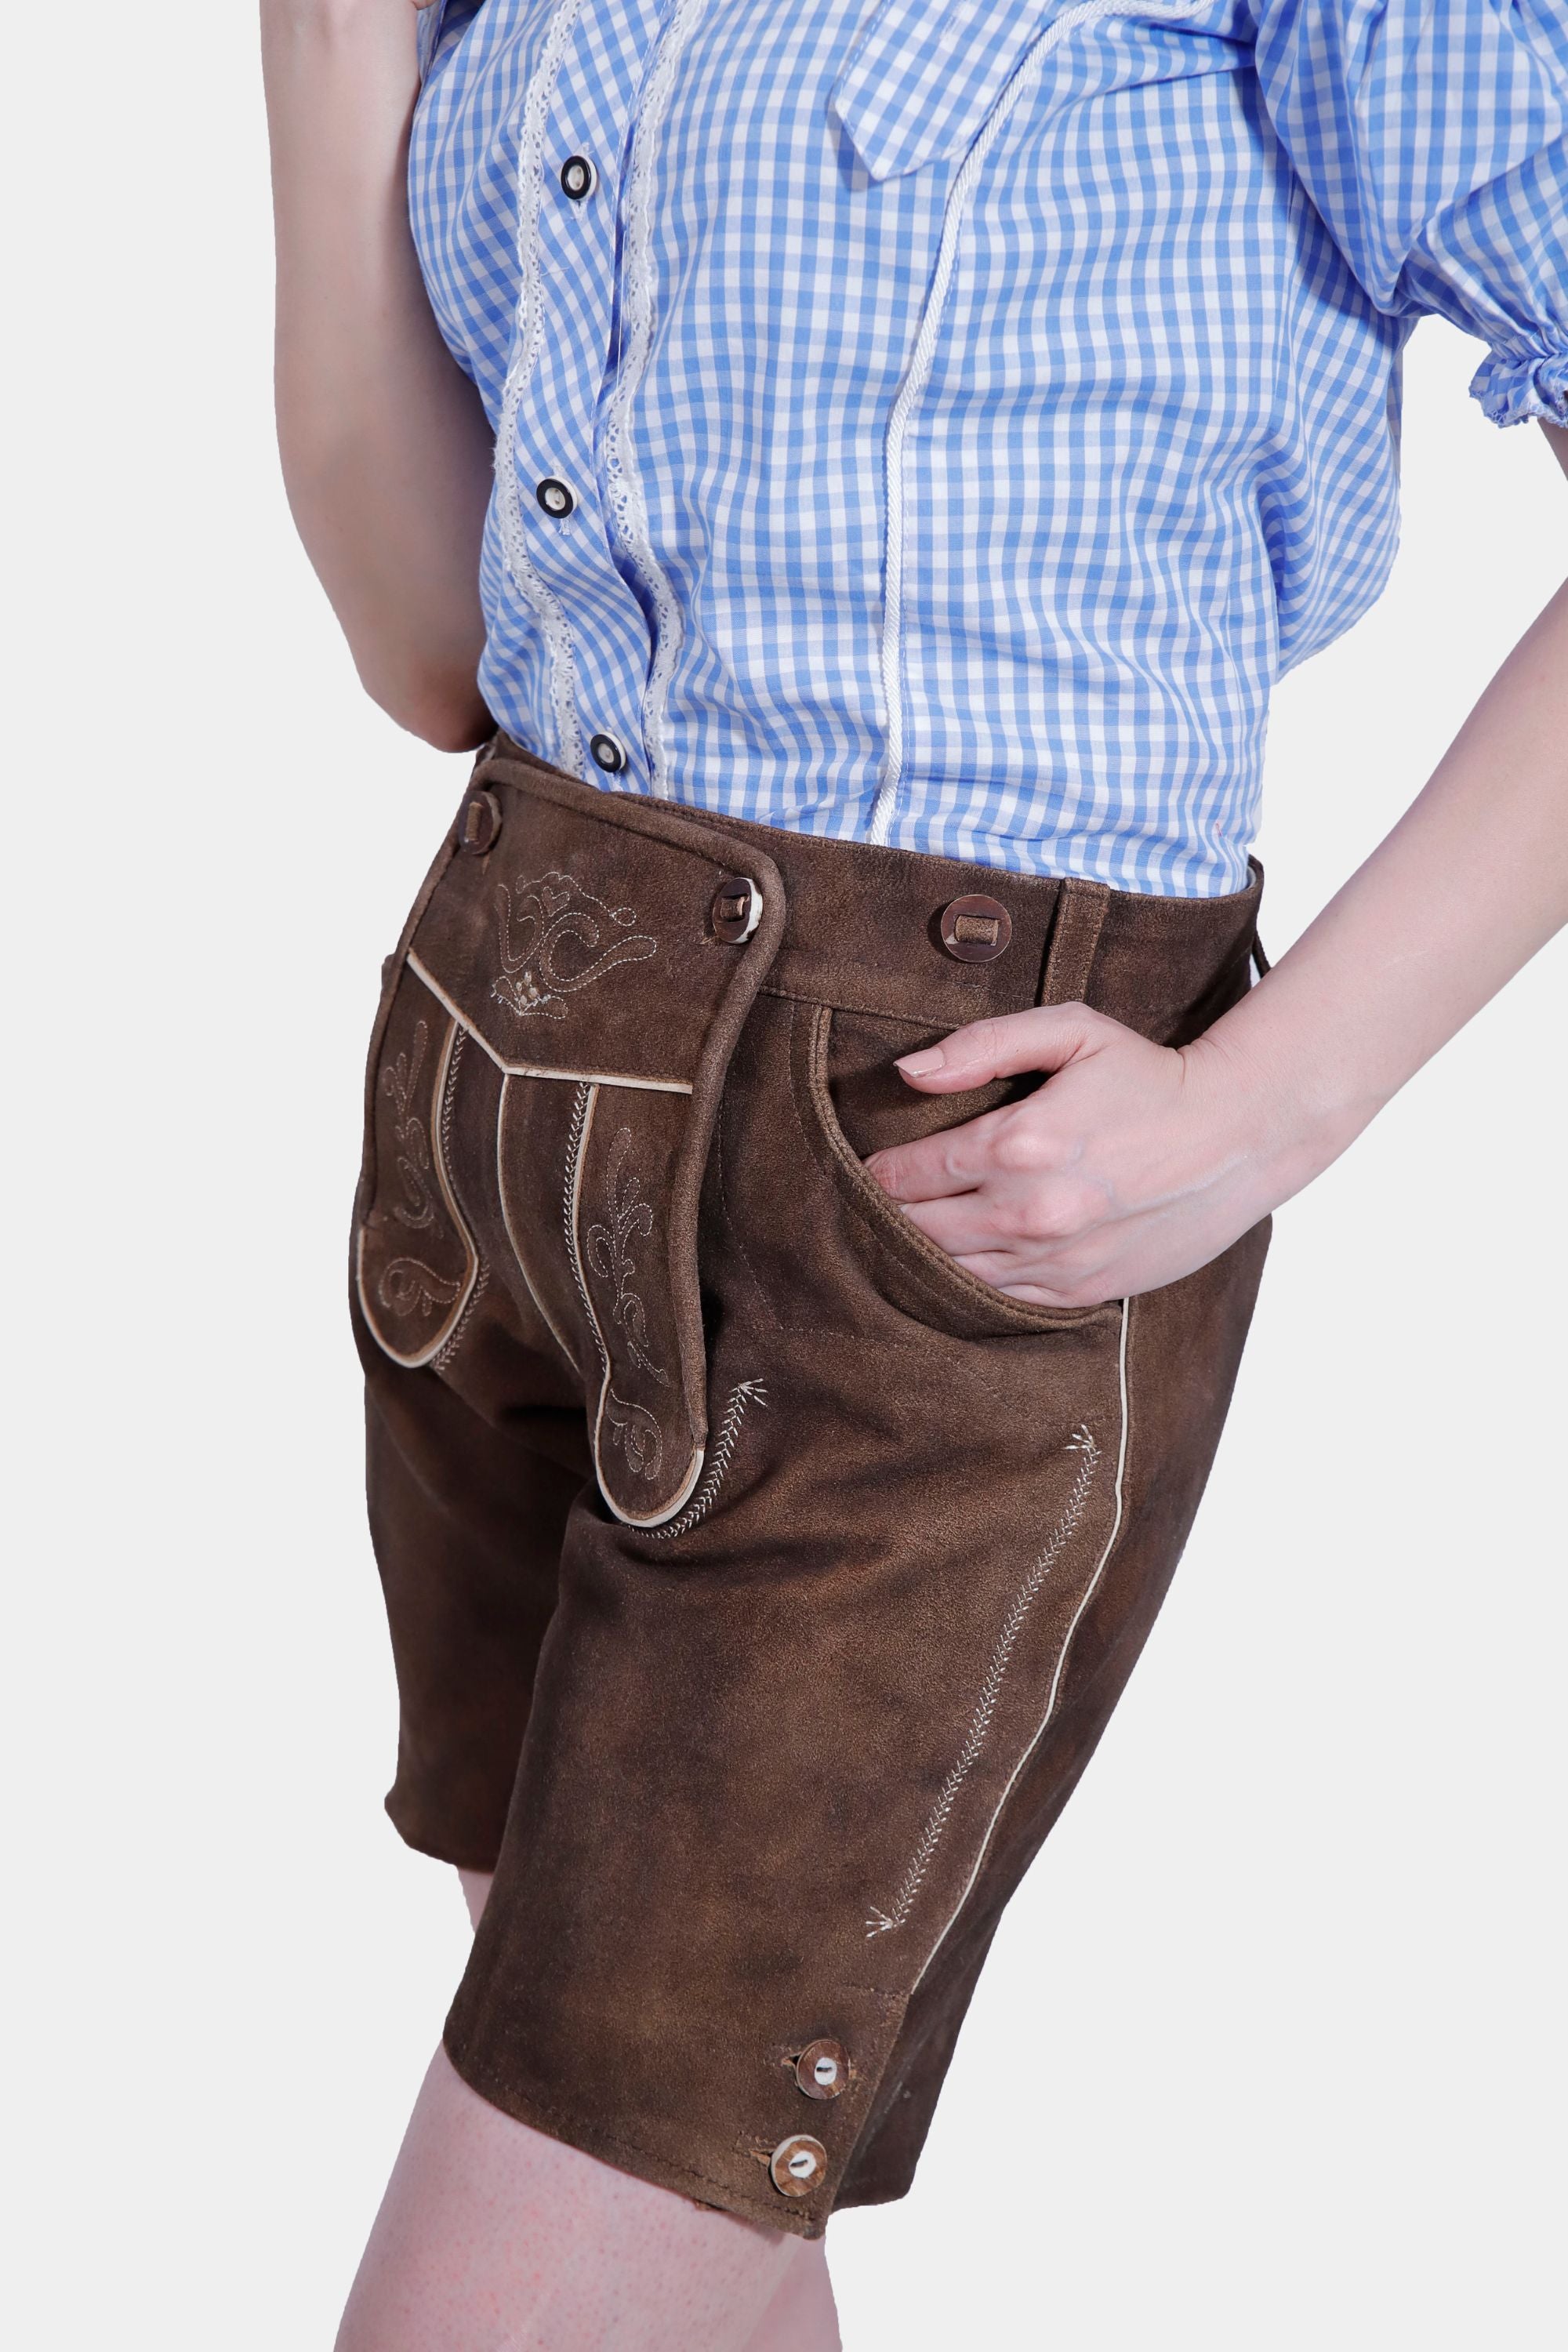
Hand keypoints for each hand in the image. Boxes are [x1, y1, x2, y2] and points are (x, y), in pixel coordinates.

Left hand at [865, 1005, 1297, 1307]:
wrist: (1237, 1136)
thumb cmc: (1149, 1076)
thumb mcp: (1071, 1032)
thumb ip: (982, 1046)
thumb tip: (908, 1072)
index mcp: (1016, 1142)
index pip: (905, 1174)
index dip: (878, 1171)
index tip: (872, 1166)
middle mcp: (1029, 1210)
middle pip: (915, 1231)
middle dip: (889, 1216)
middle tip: (880, 1203)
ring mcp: (1055, 1258)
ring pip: (949, 1272)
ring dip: (923, 1254)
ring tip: (915, 1232)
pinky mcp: (1080, 1290)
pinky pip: (999, 1297)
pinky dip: (971, 1281)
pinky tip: (967, 1258)